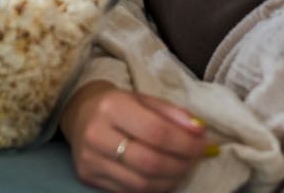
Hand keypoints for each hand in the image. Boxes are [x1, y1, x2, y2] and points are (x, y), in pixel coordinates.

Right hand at [61, 82, 207, 191]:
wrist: (80, 113)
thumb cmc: (118, 104)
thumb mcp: (144, 99)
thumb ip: (172, 113)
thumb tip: (199, 132)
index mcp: (112, 106)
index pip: (156, 132)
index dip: (184, 143)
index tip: (203, 144)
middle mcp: (97, 134)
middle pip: (150, 162)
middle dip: (180, 164)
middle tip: (195, 159)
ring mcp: (90, 159)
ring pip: (141, 183)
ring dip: (170, 180)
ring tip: (182, 168)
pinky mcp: (88, 177)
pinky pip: (130, 191)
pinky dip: (154, 188)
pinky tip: (163, 177)